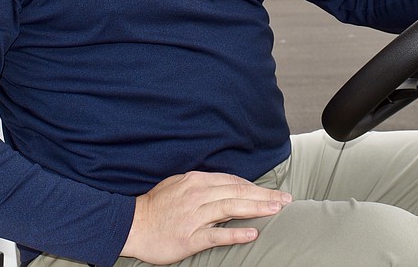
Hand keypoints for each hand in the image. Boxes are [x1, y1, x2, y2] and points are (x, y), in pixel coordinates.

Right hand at [119, 171, 292, 264]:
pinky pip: (216, 234)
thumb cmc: (155, 206)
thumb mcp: (178, 185)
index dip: (255, 186)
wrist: (130, 225)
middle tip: (286, 199)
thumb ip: (201, 184)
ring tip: (276, 210)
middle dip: (264, 195)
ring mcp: (194, 216)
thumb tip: (224, 184)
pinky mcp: (190, 237)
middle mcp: (198, 195)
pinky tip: (252, 233)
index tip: (273, 192)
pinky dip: (235, 233)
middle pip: (238, 192)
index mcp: (196, 181)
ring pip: (231, 208)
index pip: (233, 181)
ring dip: (257, 208)